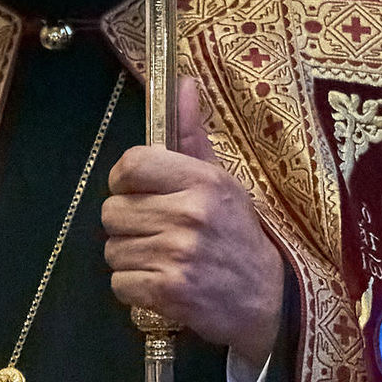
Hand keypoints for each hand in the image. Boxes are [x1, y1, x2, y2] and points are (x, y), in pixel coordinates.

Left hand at [100, 76, 283, 362]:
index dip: (123, 181)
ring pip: (113, 249)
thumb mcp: (222, 180)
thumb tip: (184, 82)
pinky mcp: (170, 291)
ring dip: (131, 258)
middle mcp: (189, 213)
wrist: (270, 298)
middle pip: (112, 211)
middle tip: (154, 233)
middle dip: (127, 224)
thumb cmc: (238, 235)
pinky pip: (120, 283)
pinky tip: (160, 284)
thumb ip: (193, 136)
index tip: (136, 193)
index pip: (131, 165)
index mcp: (202, 180)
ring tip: (161, 260)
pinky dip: (134, 288)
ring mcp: (178, 253)